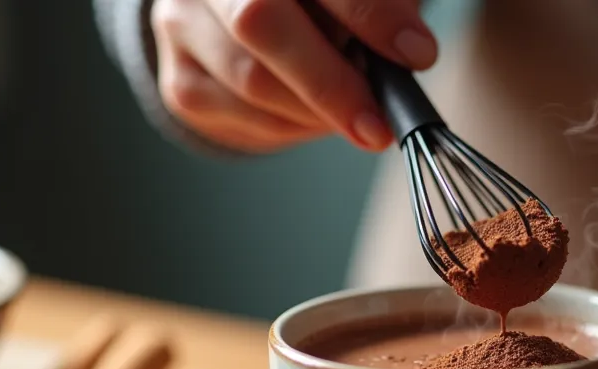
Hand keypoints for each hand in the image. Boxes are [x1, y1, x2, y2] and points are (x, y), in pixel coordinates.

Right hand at [150, 0, 437, 151]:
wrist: (243, 18)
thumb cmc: (318, 4)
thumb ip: (380, 6)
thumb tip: (411, 51)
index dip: (368, 13)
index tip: (417, 53)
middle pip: (260, 23)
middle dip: (332, 84)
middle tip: (380, 123)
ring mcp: (181, 25)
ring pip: (252, 84)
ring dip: (316, 113)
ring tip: (355, 112)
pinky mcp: (180, 82)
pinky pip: (242, 120)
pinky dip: (292, 128)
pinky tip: (312, 115)